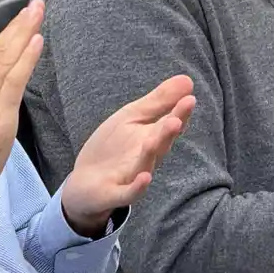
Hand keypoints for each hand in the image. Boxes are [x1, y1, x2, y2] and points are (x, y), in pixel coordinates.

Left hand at [59, 74, 194, 236]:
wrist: (84, 184)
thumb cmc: (113, 148)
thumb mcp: (132, 118)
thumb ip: (159, 101)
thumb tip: (188, 80)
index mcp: (153, 136)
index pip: (170, 123)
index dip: (180, 112)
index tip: (189, 98)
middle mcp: (147, 156)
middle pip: (161, 142)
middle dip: (170, 130)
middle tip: (177, 117)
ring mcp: (132, 175)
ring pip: (147, 162)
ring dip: (155, 149)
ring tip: (164, 132)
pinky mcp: (114, 193)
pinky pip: (129, 193)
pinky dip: (138, 187)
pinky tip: (146, 177)